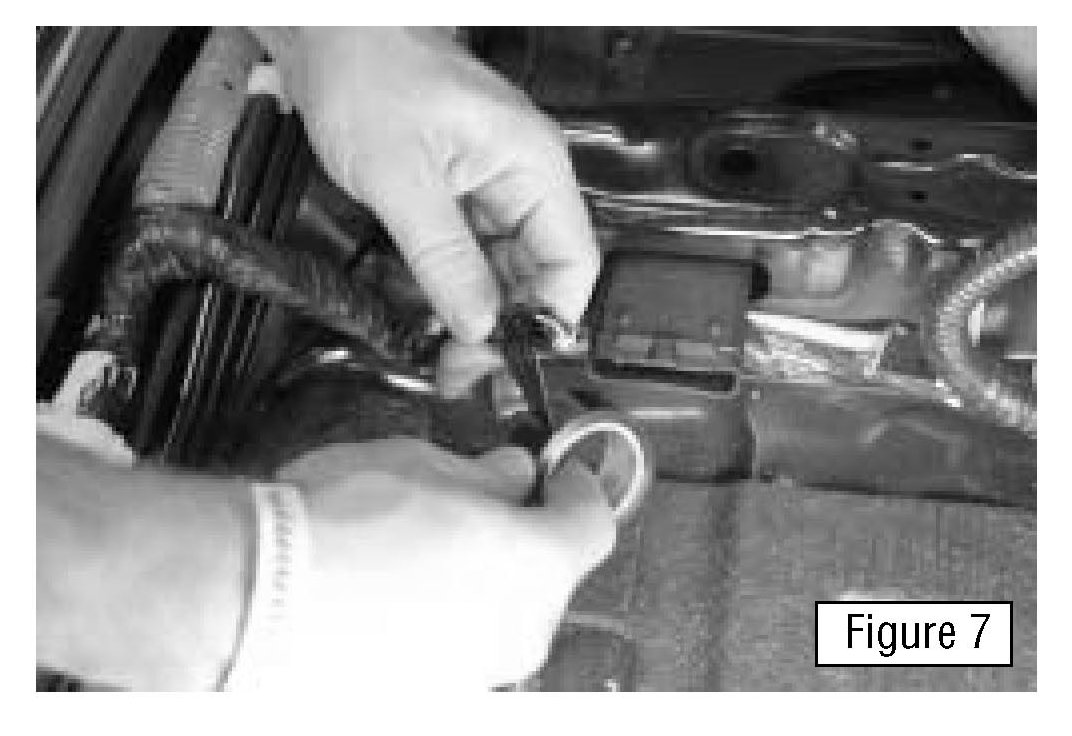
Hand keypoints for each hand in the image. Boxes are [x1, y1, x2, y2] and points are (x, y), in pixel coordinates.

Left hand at [259, 27, 600, 345]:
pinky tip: (433, 315)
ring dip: (478, 313)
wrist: (325, 33)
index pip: (572, 263)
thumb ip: (444, 258)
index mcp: (532, 167)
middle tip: (461, 368)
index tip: (501, 357)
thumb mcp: (401, 178)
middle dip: (506, 327)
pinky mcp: (459, 191)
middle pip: (540, 274)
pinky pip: (472, 253)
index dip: (545, 320)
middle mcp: (523, 178)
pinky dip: (454, 288)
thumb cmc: (366, 70)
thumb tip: (478, 324)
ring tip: (445, 354)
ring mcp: (492, 185)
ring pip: (505, 270)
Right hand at [276, 439, 615, 689]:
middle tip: (478, 501)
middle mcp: (517, 634)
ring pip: (497, 618)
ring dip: (476, 583)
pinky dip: (437, 622)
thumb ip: (485, 474)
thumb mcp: (421, 465)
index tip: (564, 475)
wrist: (253, 604)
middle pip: (545, 578)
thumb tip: (511, 474)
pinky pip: (453, 650)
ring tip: (414, 547)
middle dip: (520, 537)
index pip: (591, 523)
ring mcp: (472, 675)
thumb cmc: (335, 533)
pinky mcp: (427, 698)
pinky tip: (389, 594)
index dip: (578, 489)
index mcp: (535, 567)